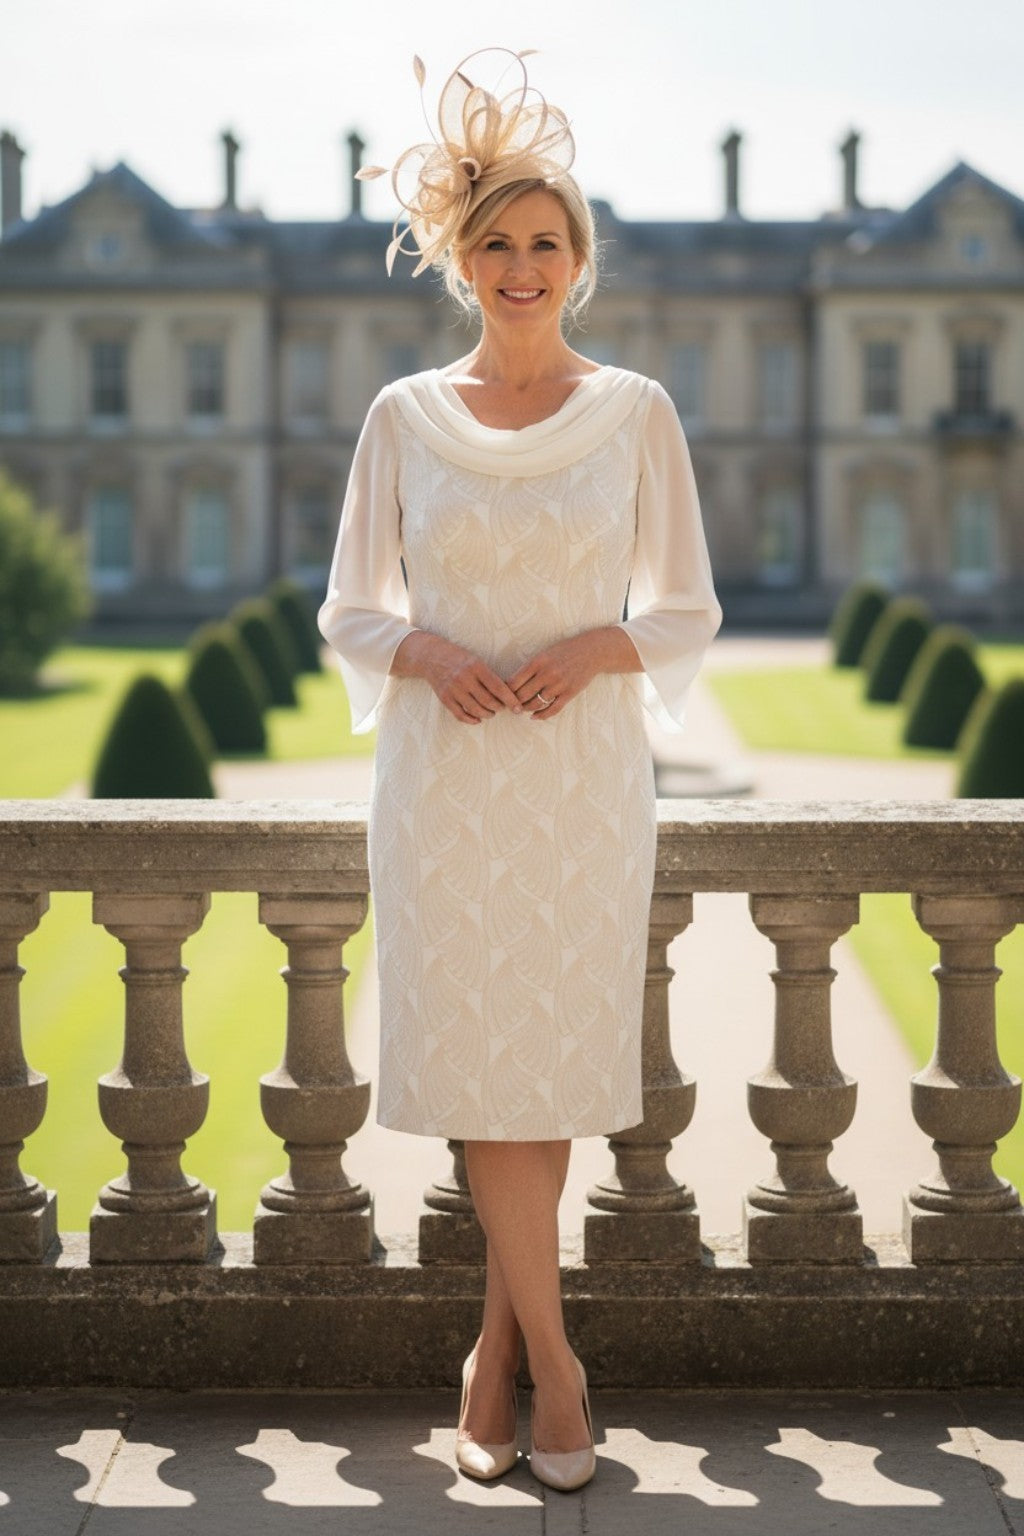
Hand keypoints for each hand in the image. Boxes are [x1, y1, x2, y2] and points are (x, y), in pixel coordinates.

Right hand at [391, 632, 523, 724]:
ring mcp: (453, 689)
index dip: (510, 700)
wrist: (431, 656)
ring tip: (491, 712)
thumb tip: (507, 694)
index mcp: (476, 666)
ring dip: (487, 714)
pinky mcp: (444, 698)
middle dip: (499, 708)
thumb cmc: (459, 658)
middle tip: (503, 708)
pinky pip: (460, 715)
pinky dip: (471, 720)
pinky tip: (478, 719)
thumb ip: (489, 676)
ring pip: (475, 710)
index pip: (498, 687)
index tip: (518, 708)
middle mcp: (464, 678)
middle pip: (488, 701)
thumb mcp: (476, 660)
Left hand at [507, 627, 643, 719]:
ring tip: (520, 710)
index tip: (501, 695)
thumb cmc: (565, 651)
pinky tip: (534, 717)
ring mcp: (559, 684)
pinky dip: (541, 716)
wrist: (592, 651)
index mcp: (538, 661)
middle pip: (522, 695)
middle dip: (513, 702)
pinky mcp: (569, 693)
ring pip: (535, 704)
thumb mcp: (545, 653)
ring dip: (525, 709)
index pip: (514, 681)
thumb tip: (512, 683)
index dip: (505, 691)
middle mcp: (547, 673)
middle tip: (507, 706)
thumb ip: (530, 667)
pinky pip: (552, 709)